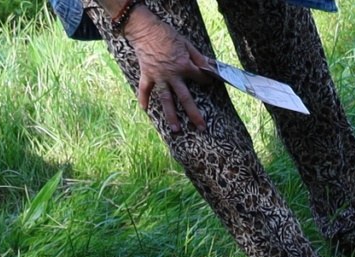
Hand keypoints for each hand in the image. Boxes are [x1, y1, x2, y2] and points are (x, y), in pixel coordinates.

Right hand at [117, 6, 217, 132]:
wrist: (145, 29)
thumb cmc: (167, 34)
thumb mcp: (187, 44)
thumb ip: (199, 58)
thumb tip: (211, 67)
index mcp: (184, 66)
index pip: (200, 78)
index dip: (206, 79)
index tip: (207, 80)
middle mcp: (172, 75)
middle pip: (185, 98)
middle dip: (194, 114)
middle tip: (201, 128)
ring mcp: (158, 77)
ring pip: (166, 100)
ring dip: (171, 115)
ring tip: (176, 130)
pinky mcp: (147, 74)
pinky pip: (144, 89)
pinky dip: (143, 99)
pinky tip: (144, 110)